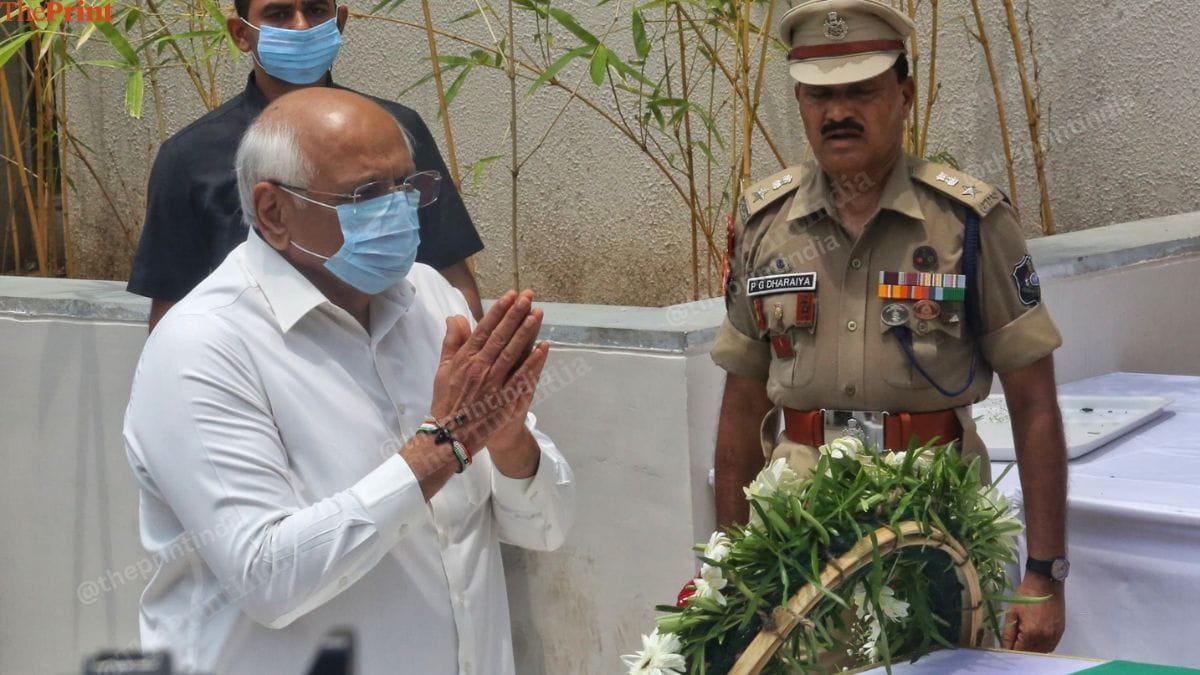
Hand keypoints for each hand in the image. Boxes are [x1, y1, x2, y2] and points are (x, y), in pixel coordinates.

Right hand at [429, 289, 549, 456]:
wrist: (450, 435)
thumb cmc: (447, 401)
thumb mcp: (443, 369)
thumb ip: (452, 342)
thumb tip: (457, 317)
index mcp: (465, 359)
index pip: (484, 329)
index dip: (498, 310)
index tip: (510, 295)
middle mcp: (479, 367)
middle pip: (501, 336)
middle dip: (515, 314)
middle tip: (528, 297)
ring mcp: (493, 383)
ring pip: (512, 352)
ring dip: (526, 332)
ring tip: (537, 314)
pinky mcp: (504, 399)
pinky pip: (522, 377)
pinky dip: (533, 361)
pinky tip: (544, 347)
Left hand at [1002, 573, 1064, 652]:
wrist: (1045, 583)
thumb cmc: (1026, 596)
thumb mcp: (1012, 613)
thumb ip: (1008, 634)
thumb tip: (1006, 648)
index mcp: (1031, 633)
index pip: (1020, 652)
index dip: (1011, 652)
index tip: (1006, 648)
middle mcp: (1045, 638)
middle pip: (1032, 654)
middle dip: (1022, 651)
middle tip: (1014, 643)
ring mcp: (1055, 636)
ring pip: (1042, 652)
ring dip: (1033, 650)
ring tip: (1024, 642)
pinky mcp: (1061, 632)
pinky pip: (1051, 646)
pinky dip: (1043, 647)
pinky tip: (1036, 641)